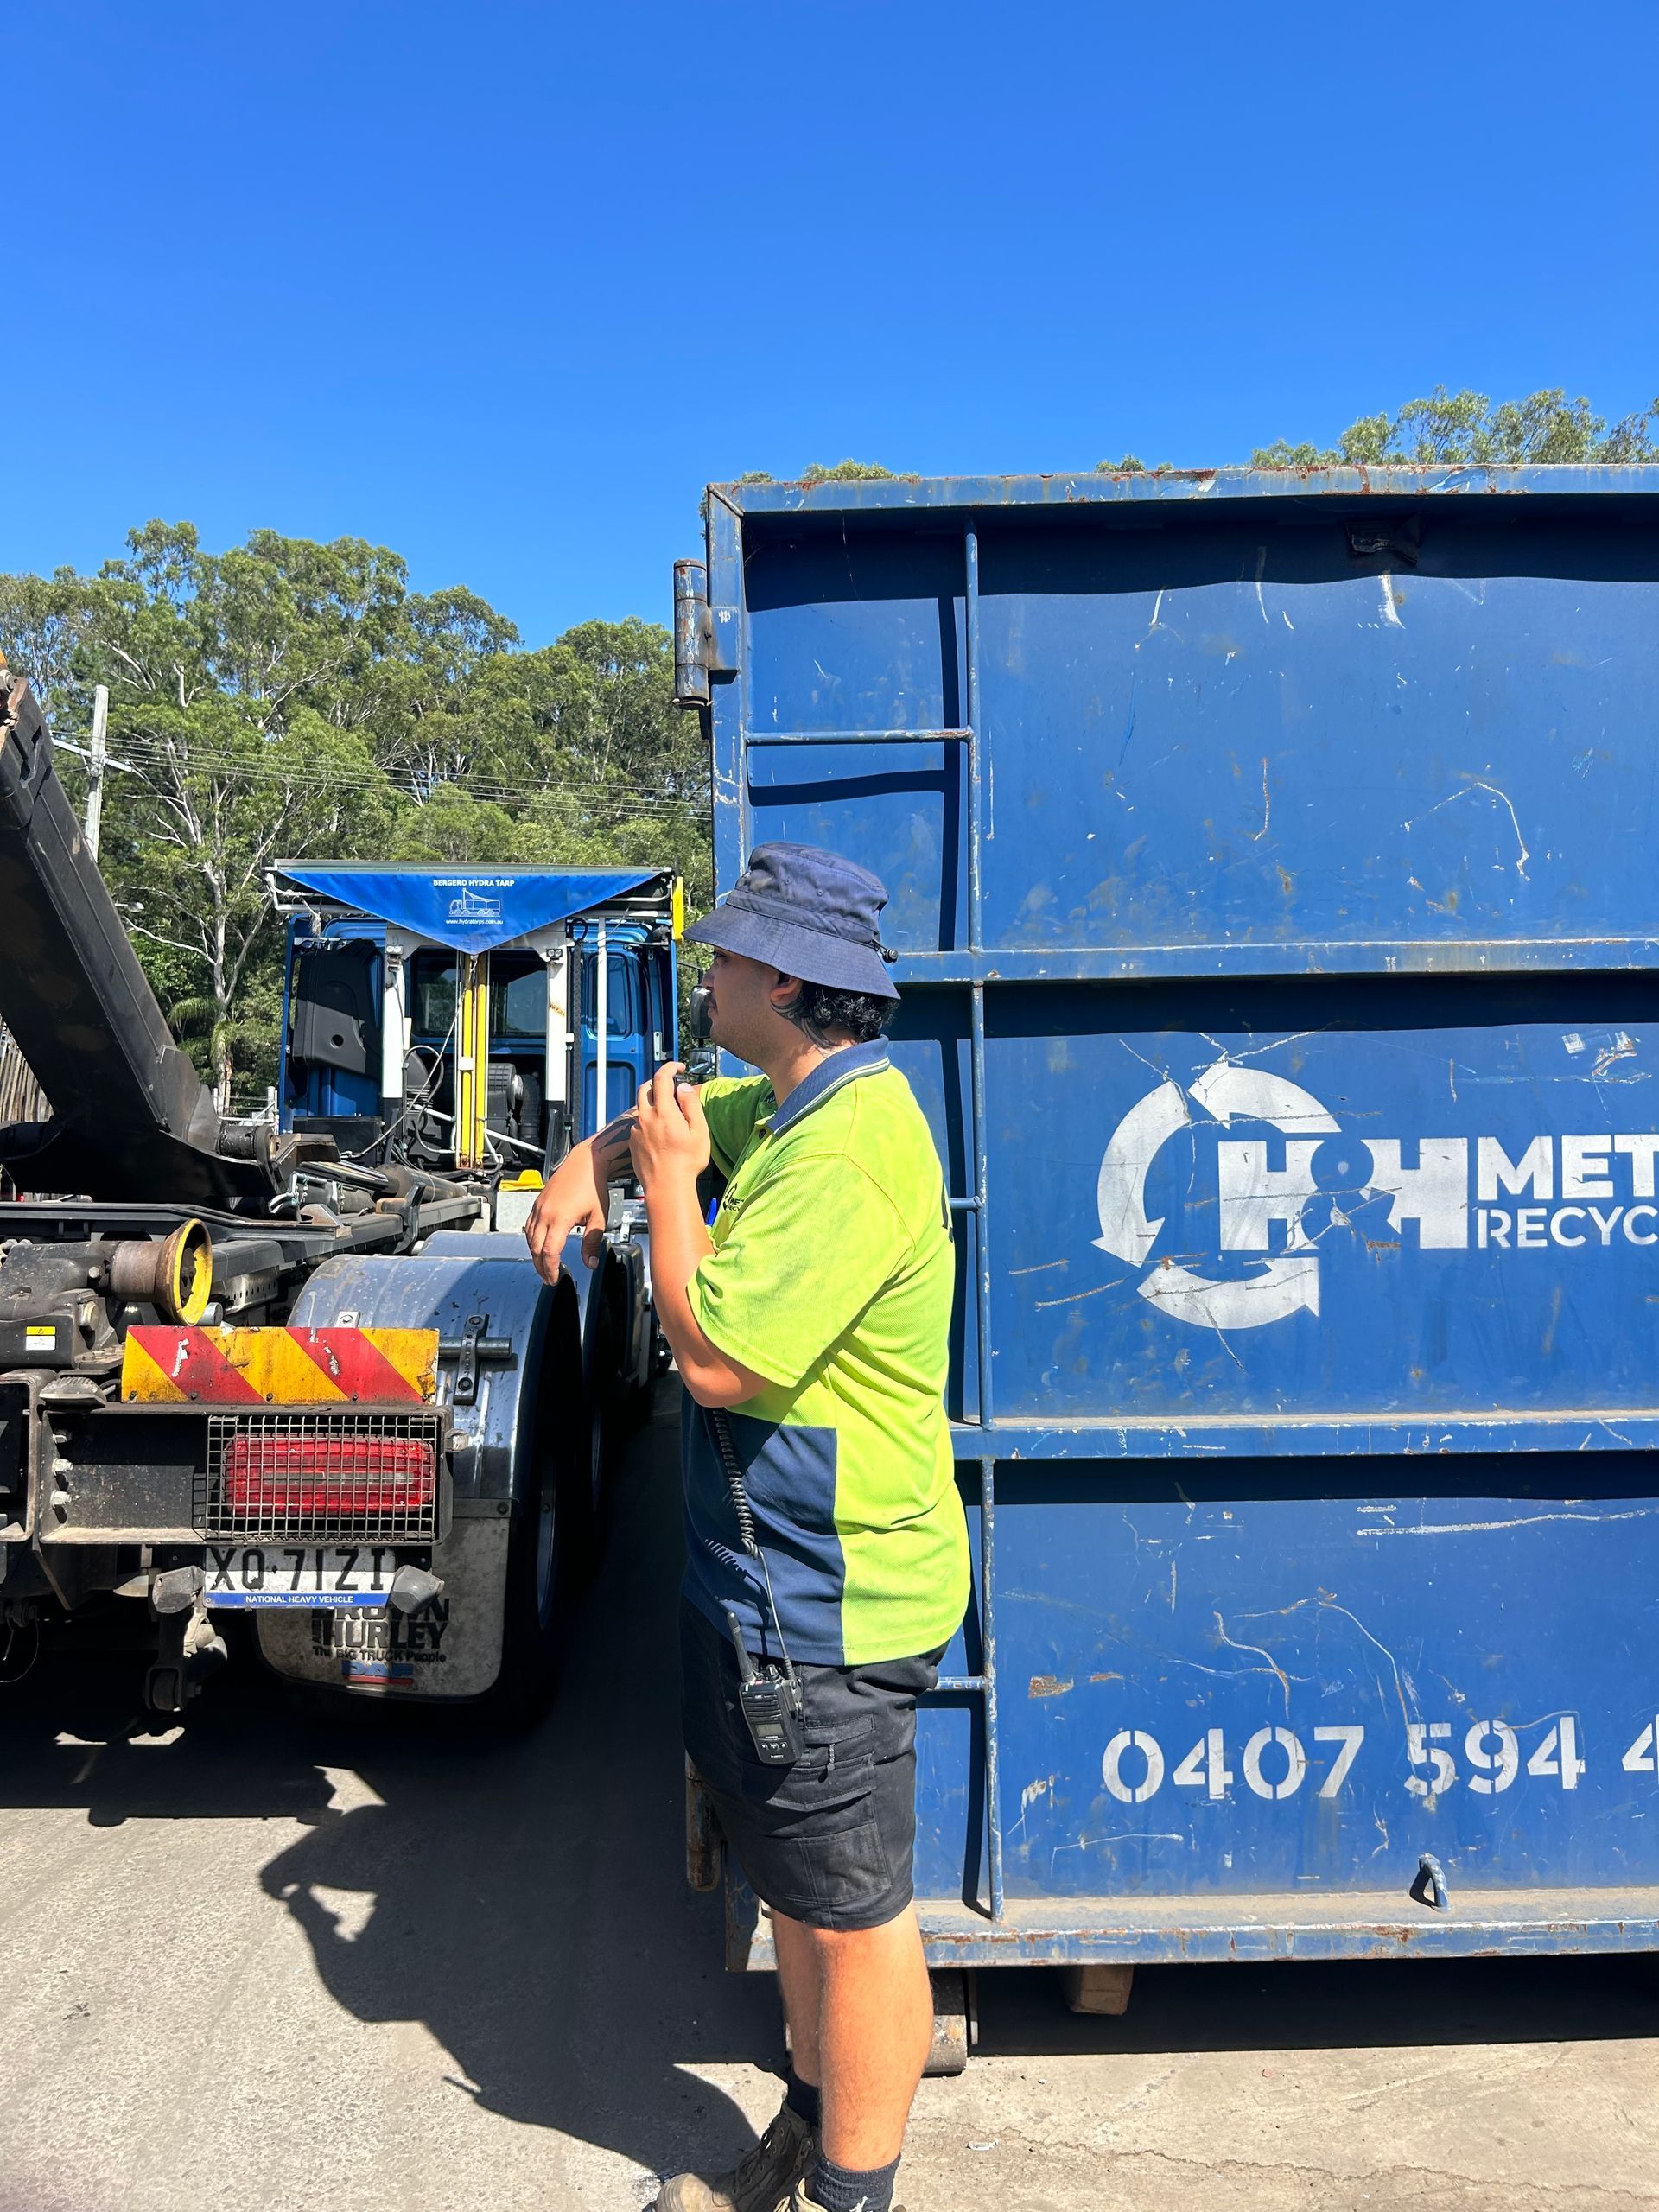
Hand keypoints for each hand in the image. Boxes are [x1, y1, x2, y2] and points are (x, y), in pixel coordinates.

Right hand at [525, 1128, 627, 1283]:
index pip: (549, 1252)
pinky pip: (528, 1226)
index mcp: (559, 1218)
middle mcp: (545, 1213)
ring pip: (529, 1238)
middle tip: (549, 1278)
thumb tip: (590, 1263)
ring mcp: (539, 1207)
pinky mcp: (537, 1203)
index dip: (551, 1268)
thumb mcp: (598, 1217)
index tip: (555, 1278)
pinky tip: (538, 1245)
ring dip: (534, 1254)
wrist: (586, 1162)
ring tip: (543, 1266)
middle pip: (535, 1248)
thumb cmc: (593, 1186)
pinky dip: (531, 1239)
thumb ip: (592, 1242)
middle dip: (541, 1266)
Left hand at [631, 1063, 710, 1194]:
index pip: (662, 1078)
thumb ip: (691, 1105)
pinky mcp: (632, 1142)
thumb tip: (683, 1088)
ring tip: (667, 1111)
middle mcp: (646, 1118)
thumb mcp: (699, 1132)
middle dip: (658, 1081)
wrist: (667, 1188)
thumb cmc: (686, 1163)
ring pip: (640, 1106)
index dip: (670, 1067)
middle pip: (646, 1088)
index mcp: (664, 1112)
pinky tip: (659, 1132)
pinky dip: (648, 1119)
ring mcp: (637, 1130)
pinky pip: (638, 1123)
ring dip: (652, 1101)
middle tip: (671, 1086)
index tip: (678, 1067)